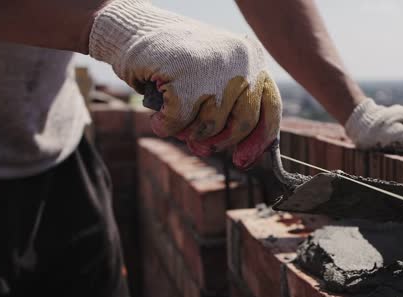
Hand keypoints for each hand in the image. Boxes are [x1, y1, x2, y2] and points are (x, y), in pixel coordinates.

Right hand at [89, 0, 280, 168]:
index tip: (243, 160)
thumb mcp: (213, 79)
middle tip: (201, 148)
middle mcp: (241, 60)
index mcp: (252, 59)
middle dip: (220, 142)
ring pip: (210, 126)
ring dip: (187, 132)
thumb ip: (232, 108)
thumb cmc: (173, 63)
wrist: (132, 31)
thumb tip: (244, 156)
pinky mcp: (185, 74)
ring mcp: (214, 66)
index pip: (270, 107)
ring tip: (173, 115)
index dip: (259, 140)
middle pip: (243, 123)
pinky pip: (179, 121)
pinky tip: (157, 116)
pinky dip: (165, 125)